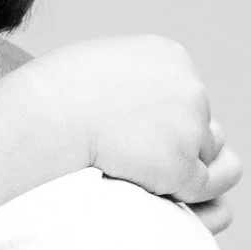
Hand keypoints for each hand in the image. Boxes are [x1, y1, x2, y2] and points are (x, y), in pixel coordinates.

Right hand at [21, 36, 243, 233]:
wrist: (44, 119)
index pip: (186, 94)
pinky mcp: (182, 166)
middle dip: (173, 142)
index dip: (157, 119)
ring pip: (205, 157)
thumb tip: (148, 114)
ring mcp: (191, 127)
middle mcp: (191, 87)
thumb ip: (130, 81)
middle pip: (202, 124)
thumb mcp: (97, 67)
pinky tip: (138, 184)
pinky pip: (199, 188)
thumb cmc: (51, 96)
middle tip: (128, 151)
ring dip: (178, 166)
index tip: (122, 127)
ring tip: (135, 168)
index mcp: (170, 57)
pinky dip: (175, 192)